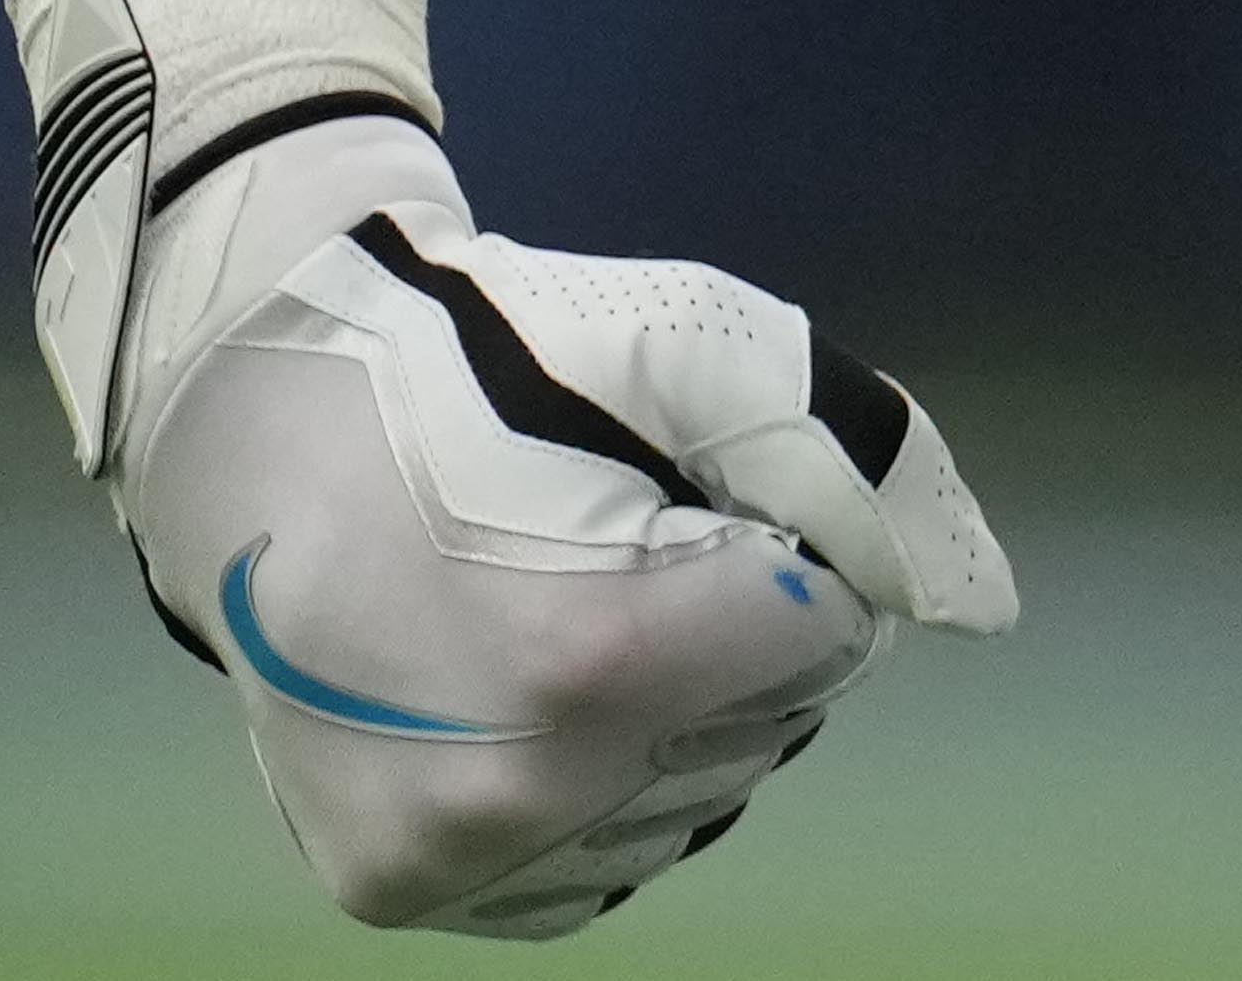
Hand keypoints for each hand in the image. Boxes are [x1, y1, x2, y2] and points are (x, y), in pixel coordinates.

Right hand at [98, 113, 1017, 938]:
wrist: (259, 434)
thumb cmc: (484, 370)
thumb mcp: (690, 349)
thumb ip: (860, 470)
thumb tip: (981, 603)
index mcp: (597, 659)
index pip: (826, 632)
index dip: (777, 543)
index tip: (678, 491)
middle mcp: (520, 794)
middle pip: (764, 727)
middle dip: (726, 627)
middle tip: (597, 537)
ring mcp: (454, 858)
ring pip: (689, 805)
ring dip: (665, 712)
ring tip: (548, 604)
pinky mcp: (402, 891)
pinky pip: (592, 861)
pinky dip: (590, 783)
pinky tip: (518, 692)